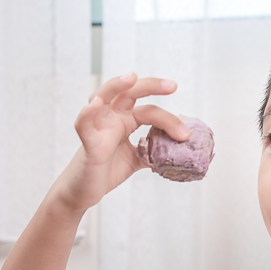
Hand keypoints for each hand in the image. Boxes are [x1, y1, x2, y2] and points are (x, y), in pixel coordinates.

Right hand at [53, 73, 188, 215]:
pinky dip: (87, 113)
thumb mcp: (135, 159)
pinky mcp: (87, 143)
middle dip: (150, 86)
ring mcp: (97, 128)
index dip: (168, 116)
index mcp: (124, 121)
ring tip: (131, 78)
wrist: (83, 191)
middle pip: (128, 93)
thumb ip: (153, 152)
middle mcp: (111, 119)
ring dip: (116, 86)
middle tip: (173, 86)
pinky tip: (95, 104)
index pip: (148, 109)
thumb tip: (178, 155)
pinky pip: (84, 125)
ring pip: (102, 98)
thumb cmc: (105, 171)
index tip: (187, 131)